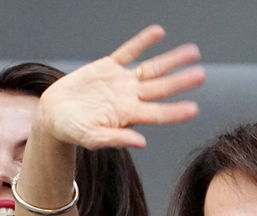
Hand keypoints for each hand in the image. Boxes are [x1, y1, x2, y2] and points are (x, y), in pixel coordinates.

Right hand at [36, 25, 205, 148]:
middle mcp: (130, 98)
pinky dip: (142, 42)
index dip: (176, 112)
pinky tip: (158, 32)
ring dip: (172, 60)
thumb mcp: (92, 137)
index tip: (194, 109)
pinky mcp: (108, 67)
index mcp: (128, 116)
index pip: (158, 114)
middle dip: (182, 81)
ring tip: (193, 52)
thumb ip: (116, 139)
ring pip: (152, 68)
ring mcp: (121, 82)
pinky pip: (129, 51)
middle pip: (162, 88)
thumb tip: (141, 143)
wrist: (54, 114)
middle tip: (201, 74)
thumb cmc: (73, 130)